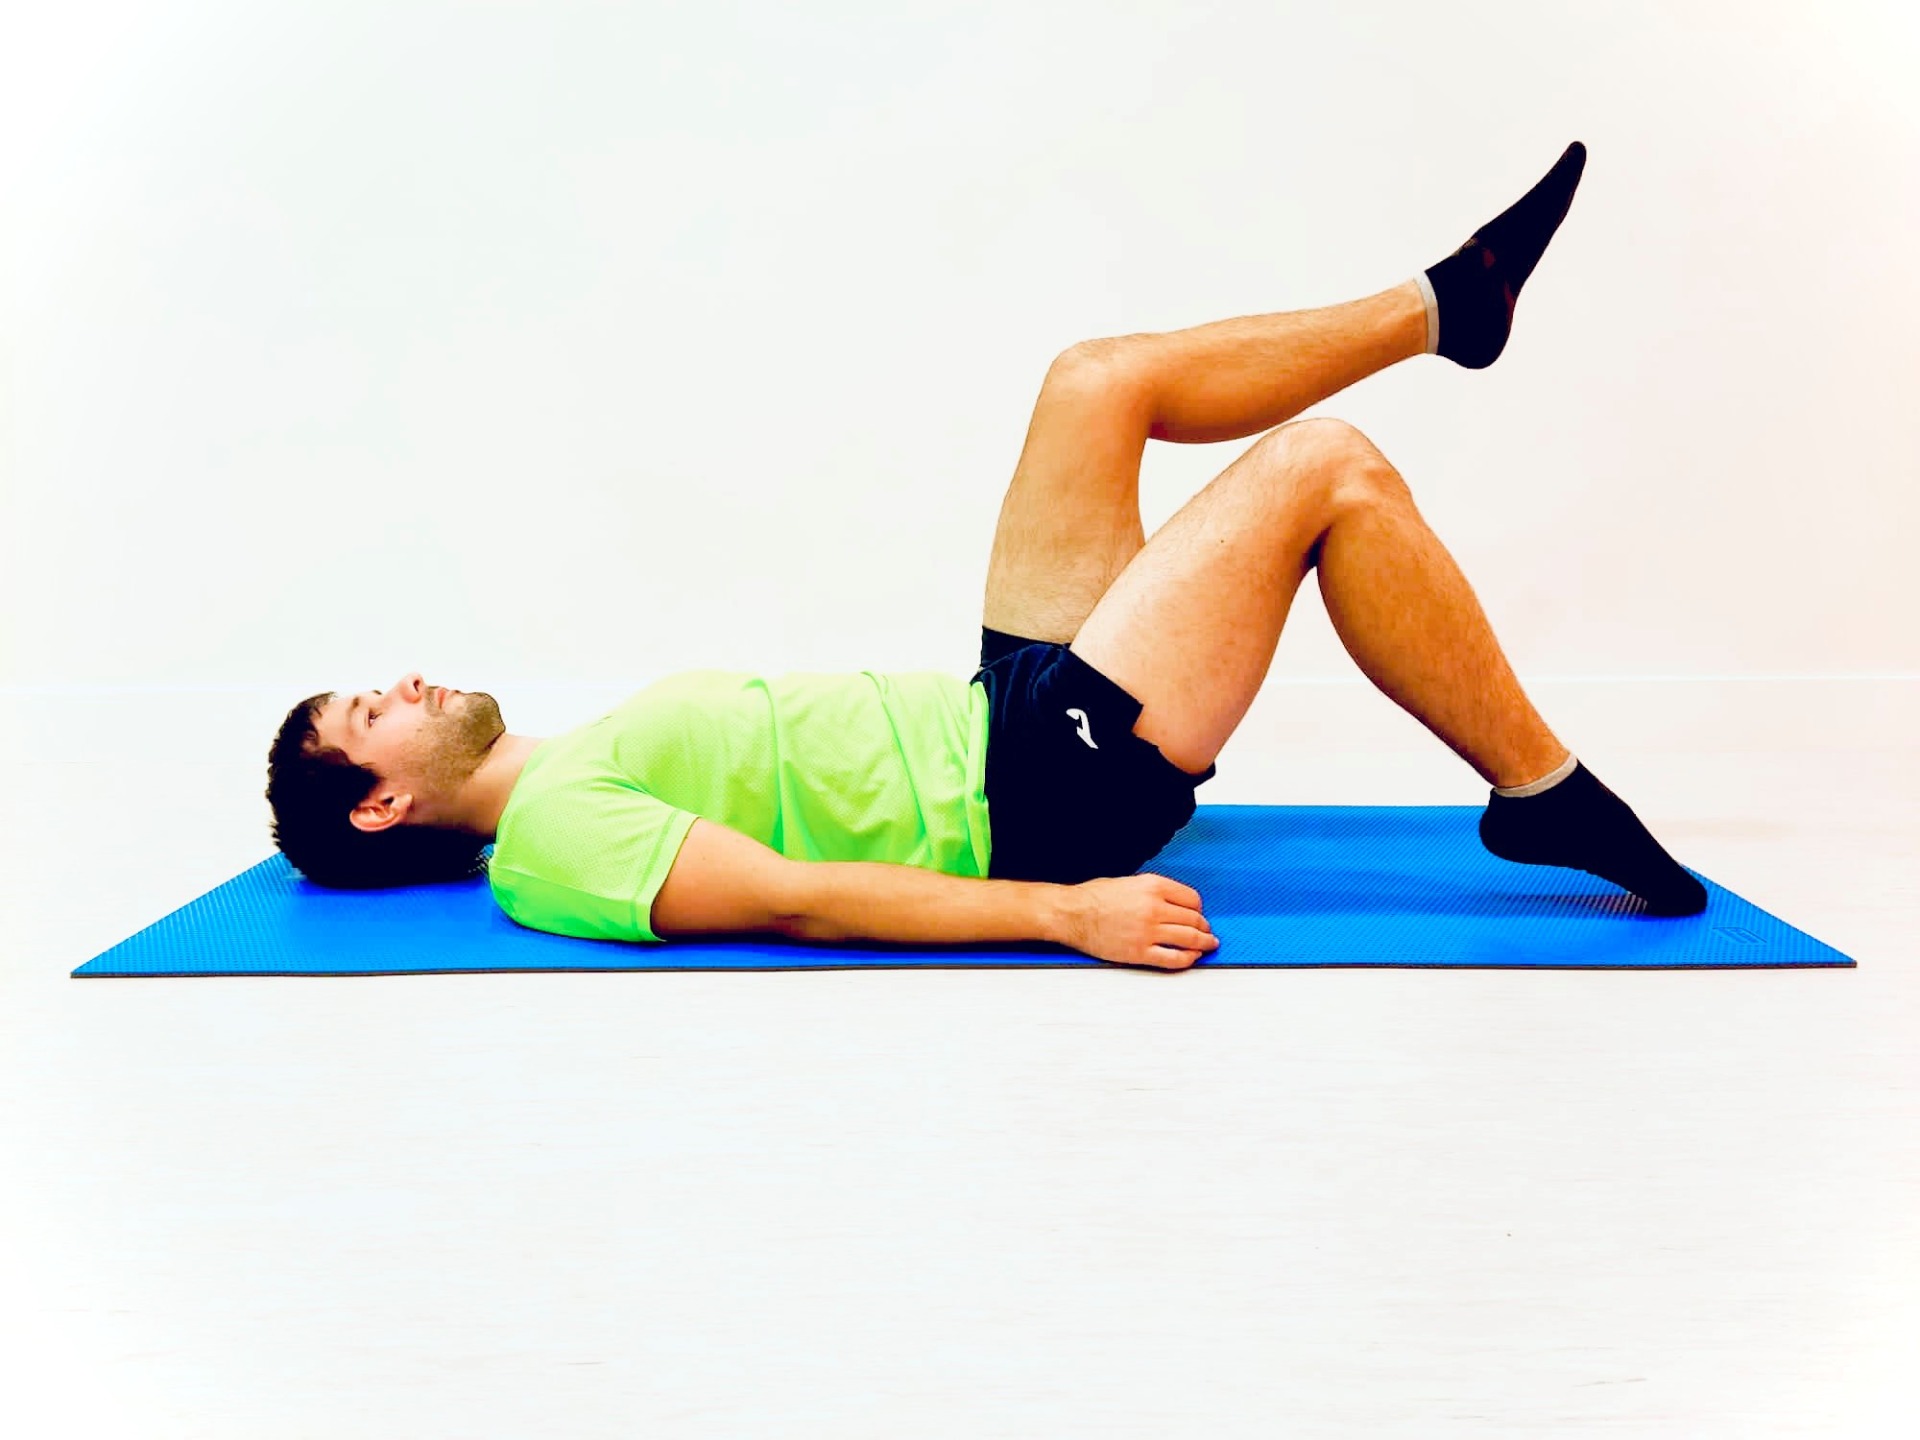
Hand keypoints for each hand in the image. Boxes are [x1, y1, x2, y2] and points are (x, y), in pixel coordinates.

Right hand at [1063, 873, 1217, 970]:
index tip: (1198, 914)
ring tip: (1207, 945)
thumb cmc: (1093, 898)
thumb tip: (1173, 904)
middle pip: (1194, 920)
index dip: (1198, 909)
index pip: (1192, 899)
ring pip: (1189, 939)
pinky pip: (1173, 958)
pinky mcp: (1140, 952)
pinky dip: (1188, 959)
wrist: (1072, 913)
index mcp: (1153, 886)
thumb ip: (1154, 891)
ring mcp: (1148, 931)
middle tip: (1207, 932)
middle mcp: (1154, 908)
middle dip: (1204, 927)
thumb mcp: (1129, 882)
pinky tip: (1191, 957)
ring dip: (1203, 943)